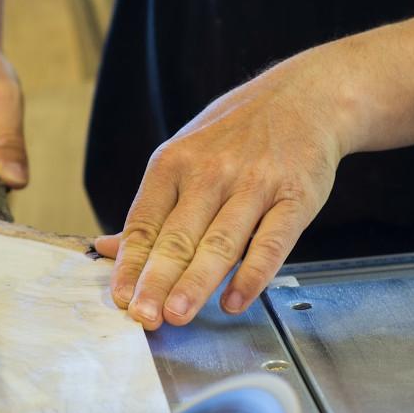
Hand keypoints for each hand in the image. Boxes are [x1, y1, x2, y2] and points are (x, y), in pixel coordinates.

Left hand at [94, 52, 350, 329]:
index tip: (120, 298)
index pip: (144, 222)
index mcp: (174, 162)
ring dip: (197, 282)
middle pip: (178, 236)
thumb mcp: (185, 155)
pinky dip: (252, 275)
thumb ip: (152, 207)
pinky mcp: (294, 197)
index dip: (130, 264)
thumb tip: (108, 248)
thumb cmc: (238, 133)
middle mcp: (211, 172)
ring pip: (220, 242)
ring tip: (178, 314)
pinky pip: (271, 242)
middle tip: (144, 316)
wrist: (305, 97)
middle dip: (157, 280)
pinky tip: (235, 301)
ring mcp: (255, 184)